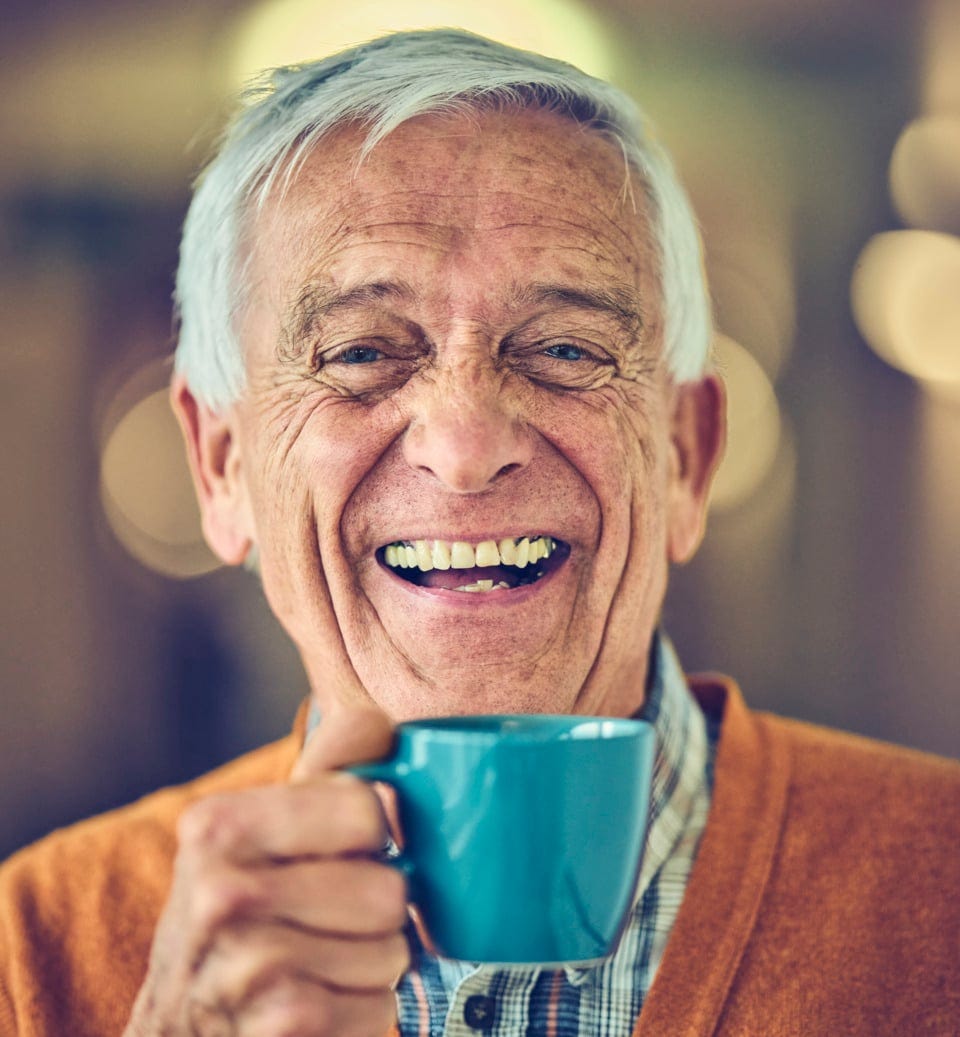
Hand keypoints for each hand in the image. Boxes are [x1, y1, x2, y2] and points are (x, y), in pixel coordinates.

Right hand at [124, 705, 407, 1036]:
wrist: (176, 1029)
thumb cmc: (236, 912)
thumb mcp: (261, 827)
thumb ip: (325, 765)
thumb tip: (382, 721)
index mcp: (219, 825)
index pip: (366, 807)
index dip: (370, 832)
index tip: (342, 848)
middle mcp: (221, 892)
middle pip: (388, 888)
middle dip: (376, 907)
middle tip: (331, 914)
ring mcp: (246, 967)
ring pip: (393, 950)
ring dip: (371, 962)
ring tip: (320, 958)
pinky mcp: (278, 1027)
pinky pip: (377, 1007)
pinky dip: (361, 1010)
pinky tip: (317, 1001)